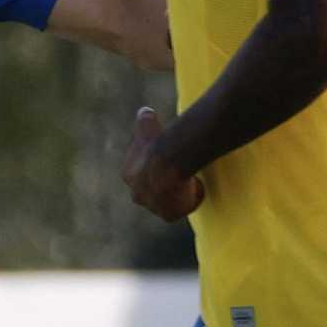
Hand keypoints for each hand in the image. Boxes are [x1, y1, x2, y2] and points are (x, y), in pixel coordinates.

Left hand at [123, 107, 203, 222]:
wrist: (166, 164)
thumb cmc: (156, 143)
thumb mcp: (147, 123)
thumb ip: (145, 118)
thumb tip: (145, 111)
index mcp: (129, 175)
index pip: (140, 173)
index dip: (154, 167)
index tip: (166, 160)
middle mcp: (137, 194)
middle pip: (150, 191)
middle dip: (161, 185)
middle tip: (178, 174)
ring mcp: (152, 207)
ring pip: (165, 202)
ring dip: (176, 194)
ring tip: (190, 181)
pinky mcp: (168, 215)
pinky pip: (180, 210)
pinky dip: (189, 201)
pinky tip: (197, 188)